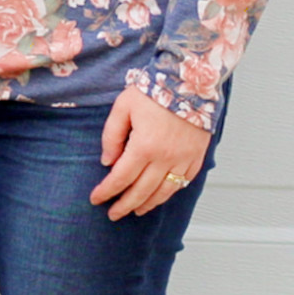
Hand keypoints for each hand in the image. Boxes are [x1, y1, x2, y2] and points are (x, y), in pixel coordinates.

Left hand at [91, 87, 210, 220]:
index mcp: (144, 146)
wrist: (190, 80)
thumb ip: (112, 136)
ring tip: (136, 211)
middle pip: (141, 191)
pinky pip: (183, 183)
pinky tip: (160, 195)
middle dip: (124, 205)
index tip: (96, 199)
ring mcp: (184, 159)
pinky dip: (170, 192)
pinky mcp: (196, 157)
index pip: (121, 178)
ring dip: (148, 204)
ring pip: (164, 192)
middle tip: (113, 214)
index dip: (107, 191)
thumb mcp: (123, 107)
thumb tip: (107, 162)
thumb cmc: (155, 90)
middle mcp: (165, 158)